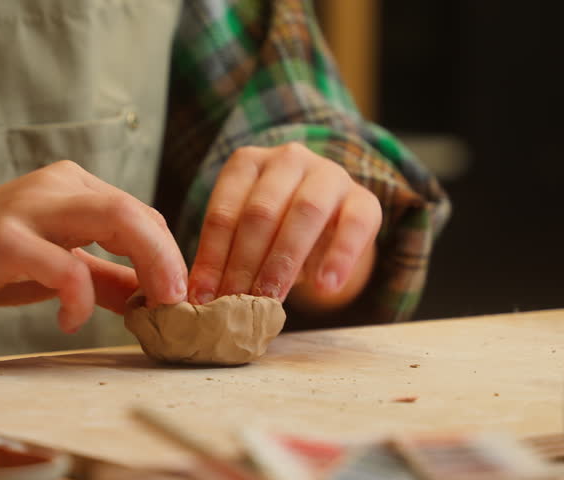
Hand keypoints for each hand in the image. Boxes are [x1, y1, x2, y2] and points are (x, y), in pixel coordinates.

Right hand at [0, 161, 187, 332]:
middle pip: (138, 214)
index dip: (168, 257)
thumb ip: (102, 278)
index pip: (141, 216)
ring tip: (152, 307)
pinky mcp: (4, 238)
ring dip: (148, 265)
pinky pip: (63, 265)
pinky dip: (78, 298)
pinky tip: (69, 321)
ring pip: (116, 220)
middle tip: (180, 305)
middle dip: (170, 261)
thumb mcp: (54, 267)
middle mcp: (57, 187)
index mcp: (73, 188)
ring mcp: (30, 208)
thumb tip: (151, 300)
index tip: (178, 299)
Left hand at [187, 143, 381, 308]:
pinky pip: (355, 224)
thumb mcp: (247, 237)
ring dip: (284, 262)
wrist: (329, 223)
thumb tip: (199, 299)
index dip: (211, 257)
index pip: (223, 211)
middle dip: (243, 263)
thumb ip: (226, 258)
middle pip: (261, 212)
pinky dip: (339, 257)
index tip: (202, 296)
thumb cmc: (276, 231)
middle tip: (234, 304)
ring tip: (271, 301)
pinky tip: (325, 286)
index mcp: (247, 163)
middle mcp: (288, 159)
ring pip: (305, 213)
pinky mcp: (365, 198)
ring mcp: (329, 174)